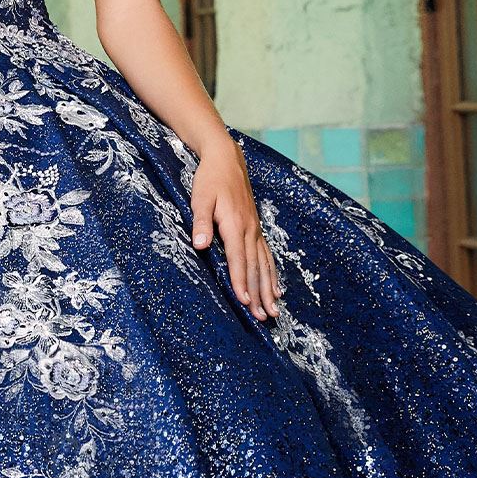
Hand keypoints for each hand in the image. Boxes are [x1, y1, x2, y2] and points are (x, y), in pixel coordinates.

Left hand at [190, 136, 281, 319]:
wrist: (227, 159)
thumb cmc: (210, 180)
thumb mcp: (200, 198)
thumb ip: (201, 222)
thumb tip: (200, 244)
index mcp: (234, 225)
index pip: (237, 259)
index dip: (240, 281)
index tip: (244, 301)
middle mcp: (249, 230)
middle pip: (254, 267)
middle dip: (258, 294)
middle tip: (263, 317)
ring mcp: (255, 230)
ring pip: (264, 264)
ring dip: (268, 289)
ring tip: (274, 310)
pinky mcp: (256, 228)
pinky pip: (267, 255)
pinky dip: (272, 274)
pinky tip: (276, 289)